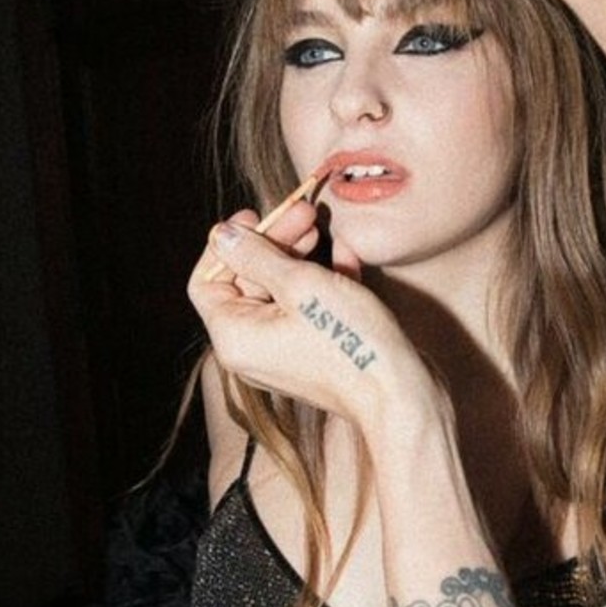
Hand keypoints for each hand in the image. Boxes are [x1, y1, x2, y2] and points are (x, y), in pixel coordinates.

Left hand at [189, 213, 430, 438]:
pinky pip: (304, 310)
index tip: (254, 215)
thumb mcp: (300, 284)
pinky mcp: (312, 354)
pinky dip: (320, 281)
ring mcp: (281, 353)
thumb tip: (222, 236)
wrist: (399, 394)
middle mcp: (250, 350)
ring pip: (278, 293)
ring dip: (298, 256)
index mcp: (235, 337)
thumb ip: (257, 255)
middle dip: (273, 241)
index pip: (205, 283)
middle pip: (245, 283)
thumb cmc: (349, 341)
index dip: (226, 245)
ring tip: (322, 227)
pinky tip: (344, 255)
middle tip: (303, 212)